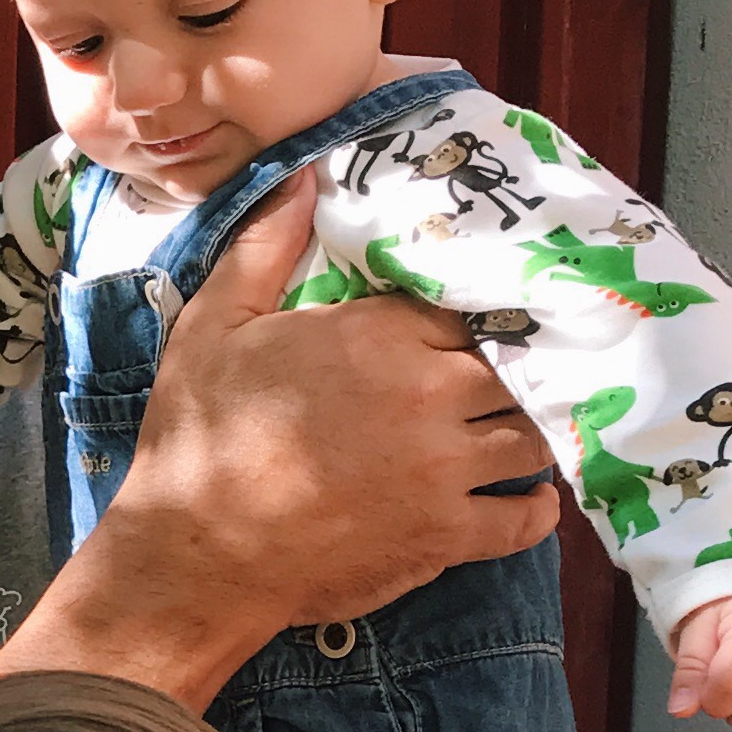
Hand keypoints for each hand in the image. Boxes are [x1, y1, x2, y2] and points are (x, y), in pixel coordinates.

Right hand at [59, 176, 557, 692]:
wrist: (197, 555)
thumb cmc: (199, 438)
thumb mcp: (214, 326)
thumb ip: (263, 248)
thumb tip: (302, 176)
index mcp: (377, 335)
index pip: (463, 309)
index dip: (470, 319)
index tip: (469, 330)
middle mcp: (428, 395)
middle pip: (512, 368)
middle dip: (511, 372)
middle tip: (507, 381)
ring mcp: (444, 469)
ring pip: (531, 437)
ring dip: (530, 434)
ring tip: (519, 432)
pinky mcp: (445, 535)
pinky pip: (524, 520)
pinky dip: (535, 511)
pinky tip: (531, 499)